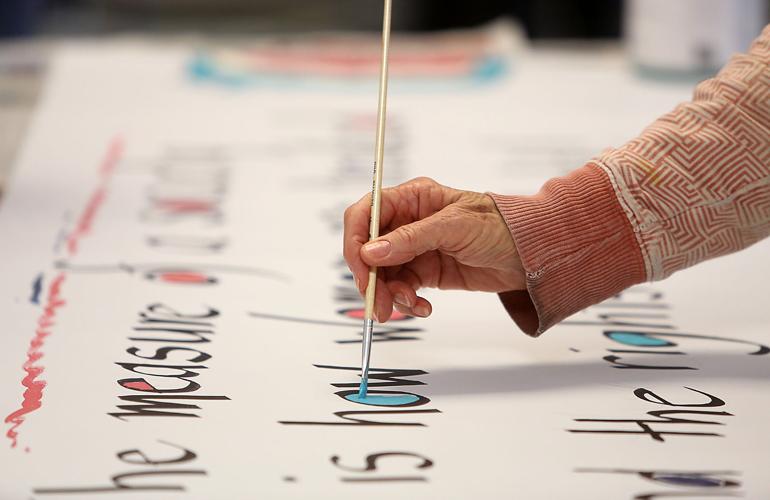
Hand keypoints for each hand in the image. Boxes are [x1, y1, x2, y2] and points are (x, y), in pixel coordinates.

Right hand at [343, 177, 524, 321]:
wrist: (532, 255)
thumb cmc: (501, 226)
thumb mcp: (454, 227)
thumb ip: (411, 239)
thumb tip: (371, 252)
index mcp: (412, 198)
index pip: (366, 214)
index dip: (356, 240)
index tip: (360, 268)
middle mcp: (408, 222)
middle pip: (369, 249)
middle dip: (371, 278)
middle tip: (378, 303)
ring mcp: (416, 249)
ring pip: (383, 274)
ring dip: (389, 295)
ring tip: (408, 306)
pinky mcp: (425, 272)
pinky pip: (402, 289)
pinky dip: (406, 302)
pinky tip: (422, 308)